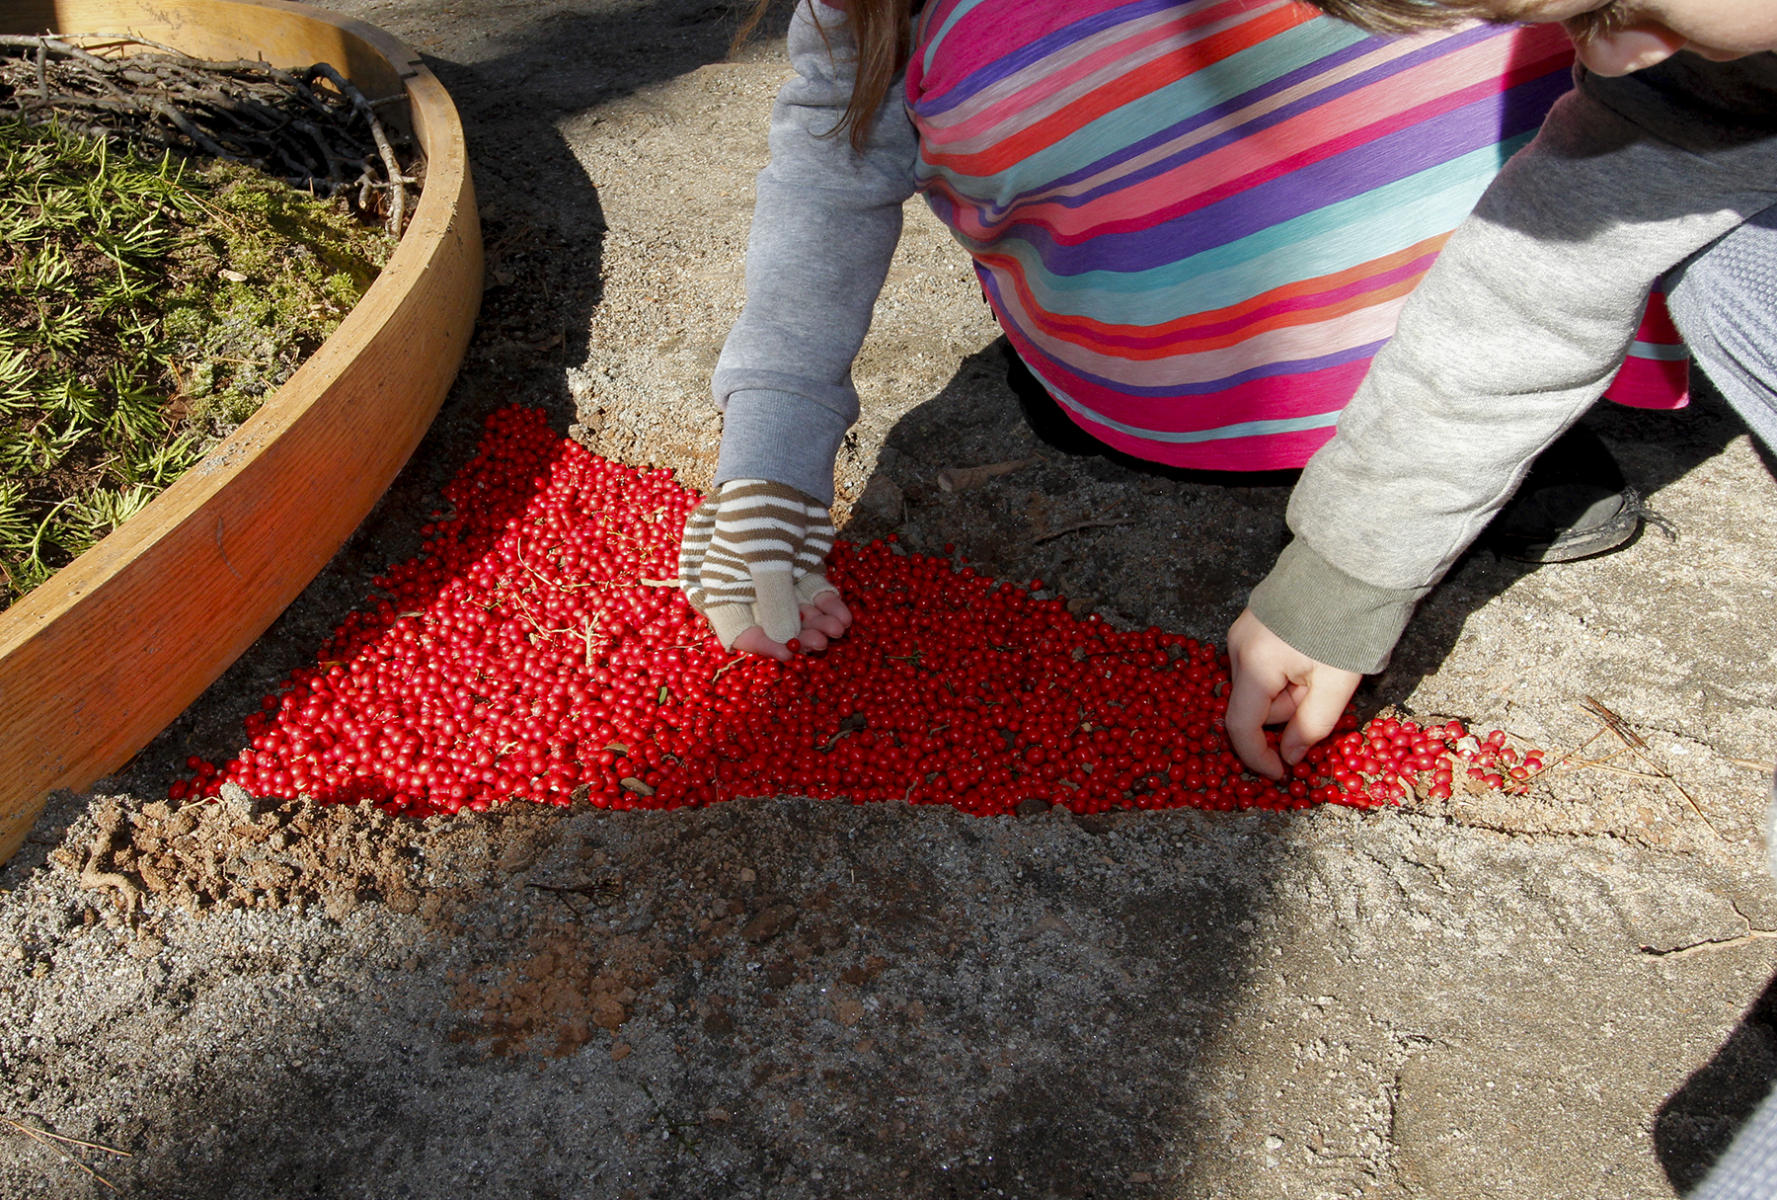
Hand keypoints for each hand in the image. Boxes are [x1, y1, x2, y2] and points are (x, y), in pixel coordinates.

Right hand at [678, 479, 852, 660]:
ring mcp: (779, 581)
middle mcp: (750, 589)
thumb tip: (784, 636)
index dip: (763, 645)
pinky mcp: (803, 572)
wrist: (785, 473)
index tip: (789, 652)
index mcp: (725, 586)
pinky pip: (817, 598)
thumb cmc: (759, 508)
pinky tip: (844, 616)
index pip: (739, 628)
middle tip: (821, 642)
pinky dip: (830, 607)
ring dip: (819, 625)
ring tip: (838, 629)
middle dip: (800, 636)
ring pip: (800, 615)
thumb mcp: (763, 552)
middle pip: (774, 626)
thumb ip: (773, 595)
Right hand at [1225, 608, 1360, 779]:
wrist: (1351, 567)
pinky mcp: (1253, 621)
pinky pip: (1263, 663)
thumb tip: (1290, 757)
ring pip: (1260, 684)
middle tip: (1324, 692)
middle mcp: (1237, 648)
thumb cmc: (1345, 629)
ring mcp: (1242, 631)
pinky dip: (1286, 672)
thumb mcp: (1335, 687)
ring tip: (1322, 668)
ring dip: (1289, 690)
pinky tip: (1311, 656)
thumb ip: (1310, 728)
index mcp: (1254, 665)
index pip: (1241, 726)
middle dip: (1288, 710)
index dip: (1258, 757)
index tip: (1281, 775)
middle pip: (1255, 704)